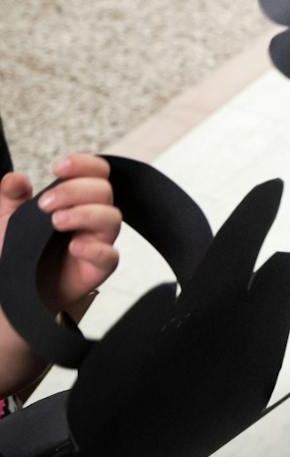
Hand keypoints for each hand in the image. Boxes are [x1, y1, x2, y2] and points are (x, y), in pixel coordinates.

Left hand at [1, 155, 120, 314]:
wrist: (17, 291)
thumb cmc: (21, 252)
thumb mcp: (9, 221)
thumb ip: (11, 198)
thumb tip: (14, 179)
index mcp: (79, 199)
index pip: (96, 172)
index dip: (84, 164)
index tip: (58, 167)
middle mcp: (94, 216)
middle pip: (104, 191)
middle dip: (74, 191)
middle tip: (45, 204)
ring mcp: (100, 241)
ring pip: (112, 218)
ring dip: (85, 214)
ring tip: (56, 222)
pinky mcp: (100, 268)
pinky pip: (110, 255)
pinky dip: (94, 248)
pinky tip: (74, 246)